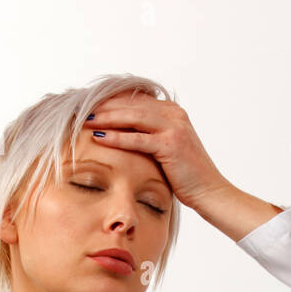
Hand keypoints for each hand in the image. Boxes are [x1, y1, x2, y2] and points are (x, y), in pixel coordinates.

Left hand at [83, 95, 229, 209]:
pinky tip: (99, 138)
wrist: (210, 192)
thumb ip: (150, 137)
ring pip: (133, 117)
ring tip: (85, 120)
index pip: (136, 99)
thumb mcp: (167, 151)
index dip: (111, 101)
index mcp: (172, 112)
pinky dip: (117, 137)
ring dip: (107, 118)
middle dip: (105, 106)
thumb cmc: (186, 177)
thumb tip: (123, 135)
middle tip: (80, 109)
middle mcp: (174, 114)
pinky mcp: (171, 144)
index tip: (89, 105)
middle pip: (132, 104)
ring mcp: (174, 127)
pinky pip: (138, 138)